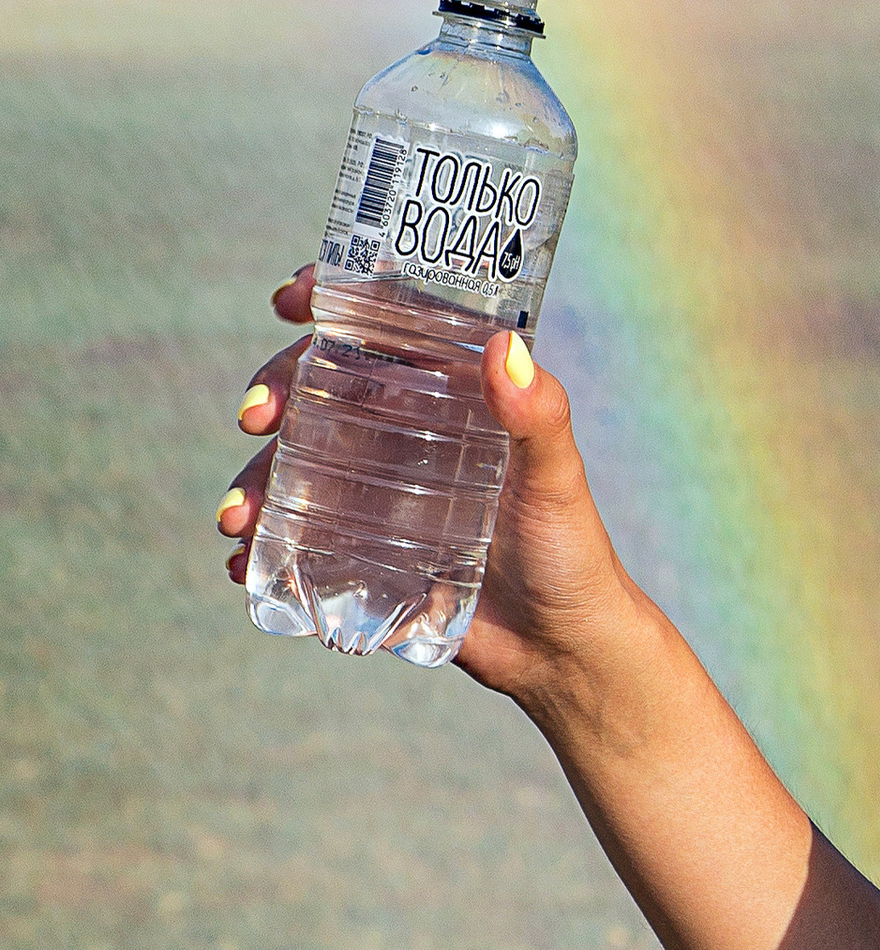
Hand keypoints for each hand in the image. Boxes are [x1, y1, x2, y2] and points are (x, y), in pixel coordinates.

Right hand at [216, 272, 643, 715]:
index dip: (331, 300)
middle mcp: (407, 432)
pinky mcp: (362, 548)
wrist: (560, 648)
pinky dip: (261, 545)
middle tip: (255, 417)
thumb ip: (539, 419)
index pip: (385, 328)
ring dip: (254, 479)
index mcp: (450, 395)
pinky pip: (295, 535)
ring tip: (238, 518)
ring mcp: (377, 491)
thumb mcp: (557, 481)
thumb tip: (504, 347)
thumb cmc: (571, 551)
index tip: (290, 301)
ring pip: (296, 464)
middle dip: (273, 391)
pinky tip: (244, 563)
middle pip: (321, 388)